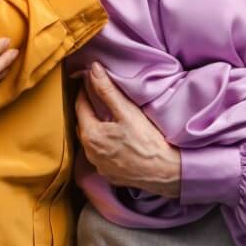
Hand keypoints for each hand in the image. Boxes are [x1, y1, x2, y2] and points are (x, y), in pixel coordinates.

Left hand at [75, 63, 181, 197]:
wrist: (166, 171)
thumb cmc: (148, 142)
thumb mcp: (127, 112)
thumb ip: (107, 90)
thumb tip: (93, 69)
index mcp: (91, 135)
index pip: (80, 106)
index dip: (85, 91)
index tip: (90, 81)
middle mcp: (90, 153)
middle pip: (84, 124)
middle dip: (89, 110)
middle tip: (99, 97)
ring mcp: (99, 166)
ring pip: (91, 142)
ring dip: (96, 129)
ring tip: (108, 118)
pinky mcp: (109, 175)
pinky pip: (101, 156)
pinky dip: (104, 146)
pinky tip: (116, 141)